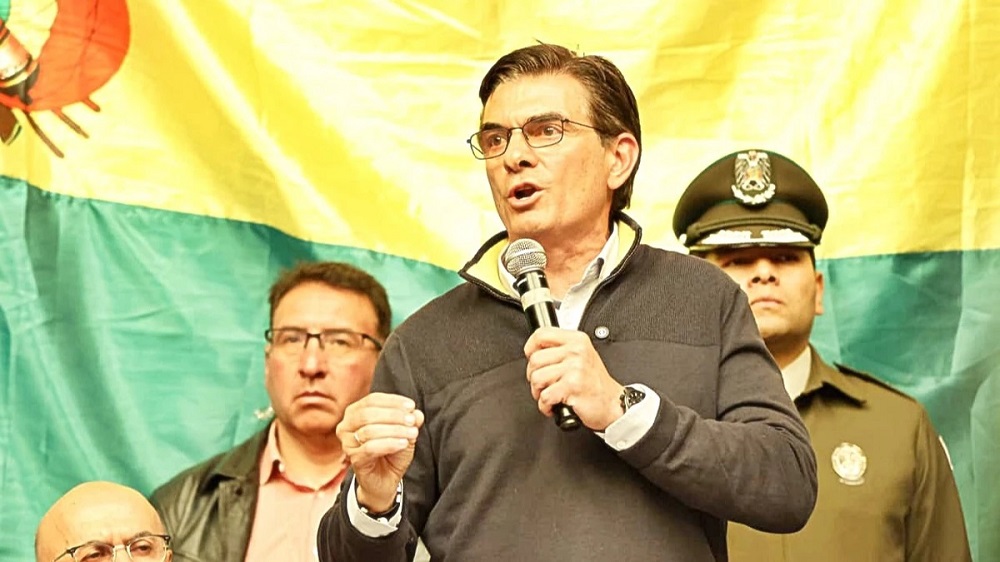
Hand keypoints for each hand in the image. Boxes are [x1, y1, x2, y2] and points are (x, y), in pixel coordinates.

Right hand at [337, 392, 423, 511]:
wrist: (385, 480)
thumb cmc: (391, 453)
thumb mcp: (404, 432)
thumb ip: (410, 420)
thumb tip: (416, 413)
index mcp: (355, 413)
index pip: (372, 400)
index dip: (393, 401)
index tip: (411, 406)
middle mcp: (346, 426)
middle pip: (368, 413)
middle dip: (393, 415)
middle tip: (412, 421)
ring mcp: (348, 443)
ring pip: (369, 430)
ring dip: (394, 430)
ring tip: (412, 434)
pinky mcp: (354, 459)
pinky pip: (370, 448)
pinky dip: (389, 444)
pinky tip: (403, 444)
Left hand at [524, 327, 624, 430]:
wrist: (613, 403)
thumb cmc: (595, 382)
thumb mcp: (582, 356)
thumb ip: (561, 349)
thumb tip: (534, 350)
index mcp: (577, 340)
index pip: (541, 334)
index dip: (531, 347)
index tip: (532, 357)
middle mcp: (577, 352)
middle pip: (535, 359)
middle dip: (534, 376)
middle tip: (544, 384)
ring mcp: (575, 368)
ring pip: (537, 378)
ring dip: (539, 392)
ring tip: (550, 394)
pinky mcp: (572, 386)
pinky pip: (545, 396)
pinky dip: (545, 406)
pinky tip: (555, 405)